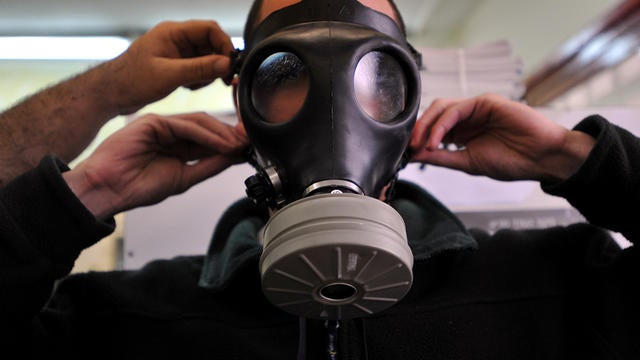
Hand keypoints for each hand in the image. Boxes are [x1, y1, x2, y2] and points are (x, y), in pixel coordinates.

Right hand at [63, 112, 247, 218]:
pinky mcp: (153, 121)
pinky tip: (220, 143)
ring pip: (200, 123)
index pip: (210, 140)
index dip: (230, 143)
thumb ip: (208, 165)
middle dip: (230, 135)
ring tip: (238, 144)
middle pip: (208, 127)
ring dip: (222, 134)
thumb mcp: (184, 177)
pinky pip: (185, 125)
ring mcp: (162, 125)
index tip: (248, 148)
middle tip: (249, 142)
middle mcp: (172, 133)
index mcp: (178, 147)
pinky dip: (205, 134)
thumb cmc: (137, 187)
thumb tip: (234, 157)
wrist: (108, 189)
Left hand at [103, 20, 235, 114]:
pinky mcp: (175, 65)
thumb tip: (226, 64)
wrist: (110, 94)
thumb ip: (199, 69)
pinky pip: (198, 67)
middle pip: (210, 42)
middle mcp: (176, 39)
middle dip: (218, 60)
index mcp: (172, 32)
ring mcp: (176, 52)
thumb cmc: (131, 80)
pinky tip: (189, 87)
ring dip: (209, 71)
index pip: (209, 28)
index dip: (224, 44)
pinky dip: (200, 78)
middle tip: (220, 78)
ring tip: (196, 84)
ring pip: (206, 56)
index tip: (230, 64)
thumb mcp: (169, 75)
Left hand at [409, 94, 594, 182]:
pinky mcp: (485, 102)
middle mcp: (467, 118)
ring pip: (441, 108)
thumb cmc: (513, 161)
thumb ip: (442, 157)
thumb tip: (416, 155)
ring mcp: (476, 108)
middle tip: (410, 148)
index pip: (432, 128)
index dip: (417, 138)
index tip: (406, 154)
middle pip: (433, 115)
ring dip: (425, 126)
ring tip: (420, 145)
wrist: (542, 158)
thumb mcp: (468, 163)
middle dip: (417, 130)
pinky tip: (435, 141)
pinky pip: (456, 110)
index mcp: (463, 132)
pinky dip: (441, 126)